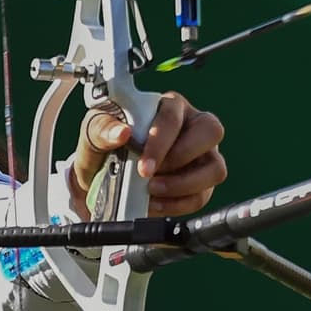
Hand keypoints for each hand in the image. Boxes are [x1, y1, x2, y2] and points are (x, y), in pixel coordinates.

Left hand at [69, 91, 226, 219]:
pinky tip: (155, 203)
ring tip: (153, 192)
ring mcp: (202, 155)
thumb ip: (103, 129)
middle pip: (211, 131)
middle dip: (180, 159)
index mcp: (169, 105)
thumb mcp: (95, 133)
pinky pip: (203, 195)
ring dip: (183, 186)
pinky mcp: (202, 182)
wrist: (103, 175)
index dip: (160, 142)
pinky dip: (179, 205)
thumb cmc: (106, 144)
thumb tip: (121, 132)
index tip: (143, 168)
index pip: (173, 116)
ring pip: (215, 168)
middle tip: (151, 177)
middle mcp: (192, 126)